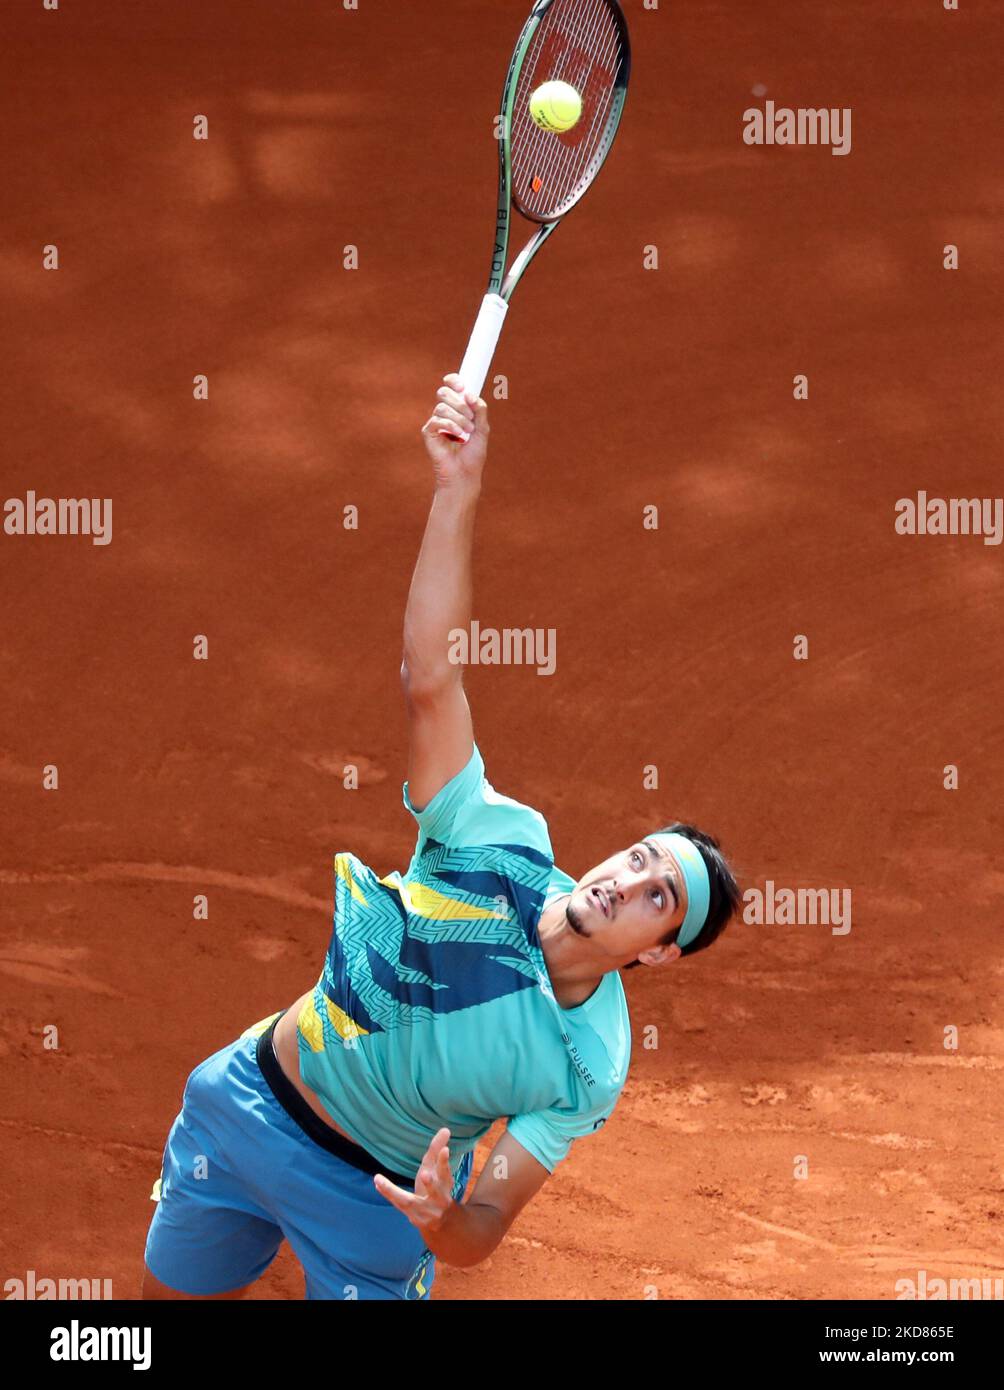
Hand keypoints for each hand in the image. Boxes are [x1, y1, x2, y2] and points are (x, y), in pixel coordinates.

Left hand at [373, 1126, 455, 1234]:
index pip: (445, 1172)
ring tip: (379, 1180)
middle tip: (424, 1174)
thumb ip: (438, 1150)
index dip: (444, 1161)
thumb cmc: (438, 1188)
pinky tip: (377, 1183)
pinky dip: (388, 1194)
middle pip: (436, 1191)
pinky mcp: (414, 1218)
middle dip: (430, 1183)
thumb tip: (446, 1129)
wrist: (442, 1222)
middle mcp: (439, 1200)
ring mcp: (426, 1212)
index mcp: (446, 1185)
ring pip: (409, 1202)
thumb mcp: (438, 1171)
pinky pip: (398, 1204)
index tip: (444, 1149)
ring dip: (394, 1193)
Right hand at [421, 375, 488, 489]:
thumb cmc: (473, 454)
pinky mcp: (428, 433)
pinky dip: (450, 426)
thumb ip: (480, 409)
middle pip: (443, 392)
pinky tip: (458, 437)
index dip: (453, 381)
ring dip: (458, 418)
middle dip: (459, 402)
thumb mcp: (482, 428)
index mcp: (457, 409)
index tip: (462, 386)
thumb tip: (470, 394)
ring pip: (441, 407)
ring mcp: (435, 423)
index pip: (450, 387)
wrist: (465, 474)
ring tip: (467, 431)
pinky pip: (436, 420)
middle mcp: (444, 414)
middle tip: (470, 417)